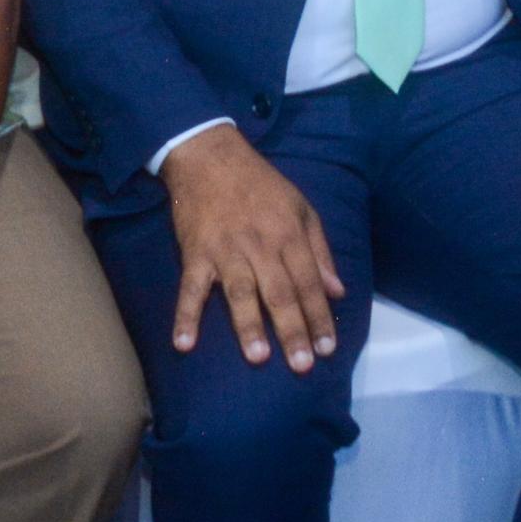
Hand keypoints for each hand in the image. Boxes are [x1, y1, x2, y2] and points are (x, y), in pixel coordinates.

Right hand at [158, 125, 345, 368]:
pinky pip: (190, 288)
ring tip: (259, 358)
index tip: (328, 348)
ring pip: (240, 292)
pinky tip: (184, 343)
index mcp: (289, 234)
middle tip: (302, 366)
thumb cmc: (261, 185)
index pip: (309, 283)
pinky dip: (185, 315)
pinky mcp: (196, 253)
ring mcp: (225, 251)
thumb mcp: (301, 207)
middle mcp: (260, 245)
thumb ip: (320, 251)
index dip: (319, 316)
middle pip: (279, 293)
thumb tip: (337, 292)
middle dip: (292, 330)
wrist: (210, 156)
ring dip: (248, 325)